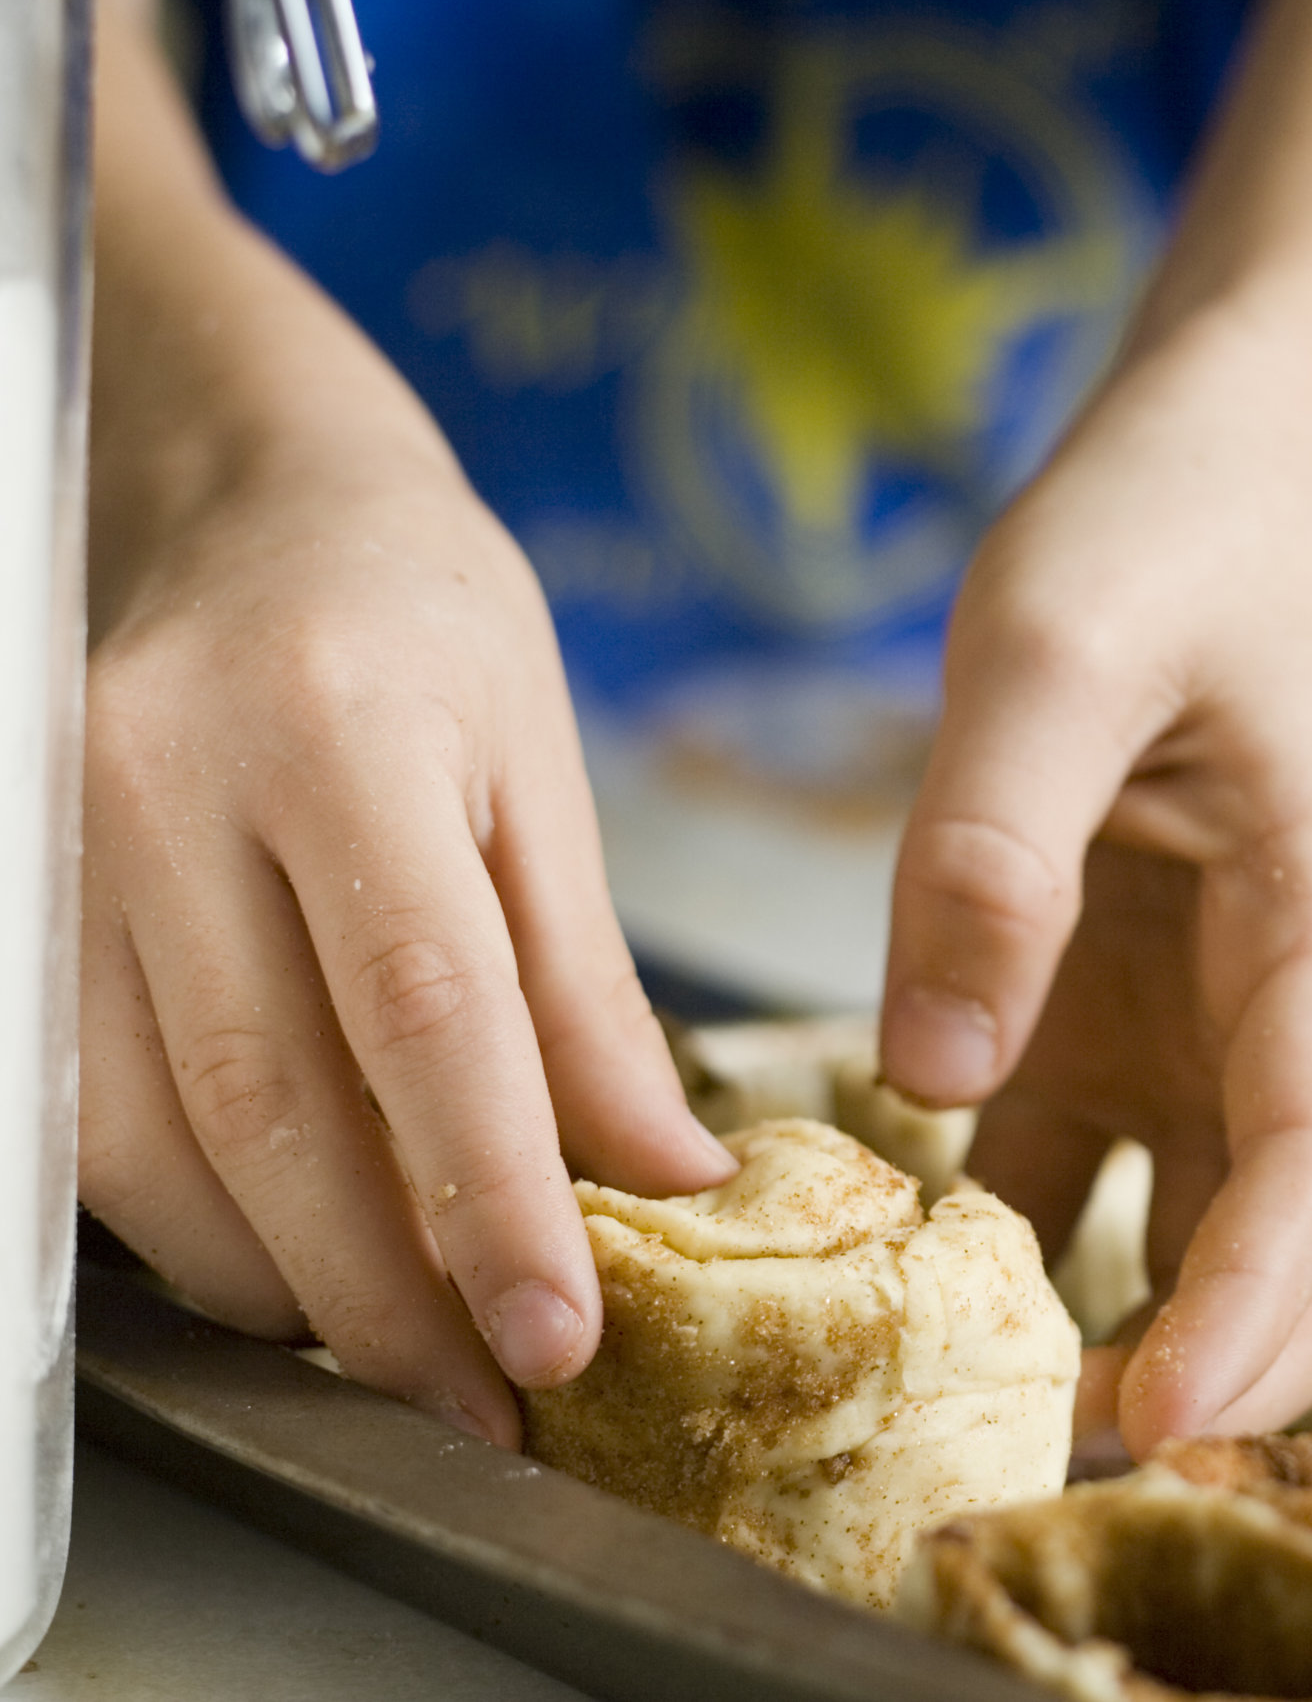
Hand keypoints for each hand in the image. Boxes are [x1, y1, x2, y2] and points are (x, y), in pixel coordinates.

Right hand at [80, 455, 735, 1446]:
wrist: (245, 500)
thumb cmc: (419, 624)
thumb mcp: (540, 773)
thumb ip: (587, 988)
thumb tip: (660, 1174)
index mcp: (339, 731)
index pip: (423, 1010)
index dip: (489, 1198)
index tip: (555, 1339)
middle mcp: (162, 782)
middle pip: (270, 1103)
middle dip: (384, 1290)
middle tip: (487, 1397)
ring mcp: (52, 838)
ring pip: (146, 1139)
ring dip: (278, 1282)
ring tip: (403, 1352)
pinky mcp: (6, 893)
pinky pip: (79, 1114)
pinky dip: (186, 1224)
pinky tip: (284, 1265)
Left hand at [880, 317, 1311, 1455]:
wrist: (1212, 472)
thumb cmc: (1160, 529)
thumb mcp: (1054, 643)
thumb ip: (993, 846)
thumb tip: (932, 1074)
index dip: (1252, 1302)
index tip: (1151, 1421)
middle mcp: (1303, 993)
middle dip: (1230, 1367)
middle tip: (1065, 1461)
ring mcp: (1224, 1018)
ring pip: (1230, 1232)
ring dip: (1145, 1334)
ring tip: (995, 1417)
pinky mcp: (1138, 1015)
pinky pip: (1106, 1172)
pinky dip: (1040, 1251)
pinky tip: (927, 1286)